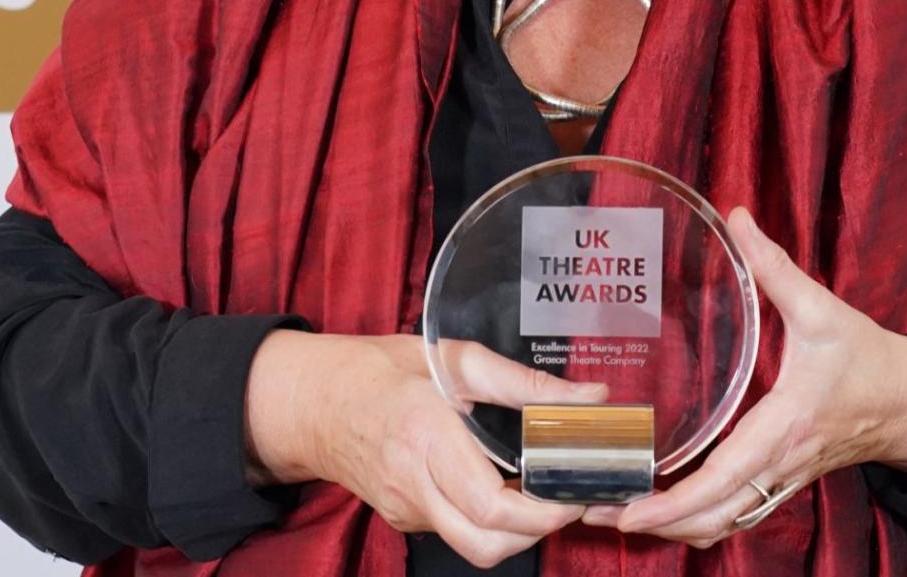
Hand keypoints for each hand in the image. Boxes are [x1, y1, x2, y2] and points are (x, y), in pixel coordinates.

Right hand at [245, 330, 605, 567]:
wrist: (316, 399)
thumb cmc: (385, 369)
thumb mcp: (455, 358)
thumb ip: (525, 382)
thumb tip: (591, 397)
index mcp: (427, 435)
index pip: (490, 504)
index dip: (542, 510)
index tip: (573, 490)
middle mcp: (413, 482)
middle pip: (486, 543)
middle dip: (538, 530)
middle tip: (568, 495)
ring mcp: (404, 507)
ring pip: (473, 547)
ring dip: (516, 533)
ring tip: (542, 493)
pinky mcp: (402, 517)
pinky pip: (453, 532)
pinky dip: (488, 522)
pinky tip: (504, 488)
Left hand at [582, 207, 906, 547]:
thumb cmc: (865, 357)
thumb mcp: (821, 306)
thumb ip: (775, 266)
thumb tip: (738, 218)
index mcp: (784, 425)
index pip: (725, 479)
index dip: (676, 502)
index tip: (630, 510)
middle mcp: (779, 464)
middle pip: (714, 518)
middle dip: (656, 523)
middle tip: (597, 511)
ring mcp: (781, 479)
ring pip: (724, 524)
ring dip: (674, 527)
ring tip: (616, 511)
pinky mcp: (782, 479)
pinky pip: (737, 514)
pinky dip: (698, 520)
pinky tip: (665, 505)